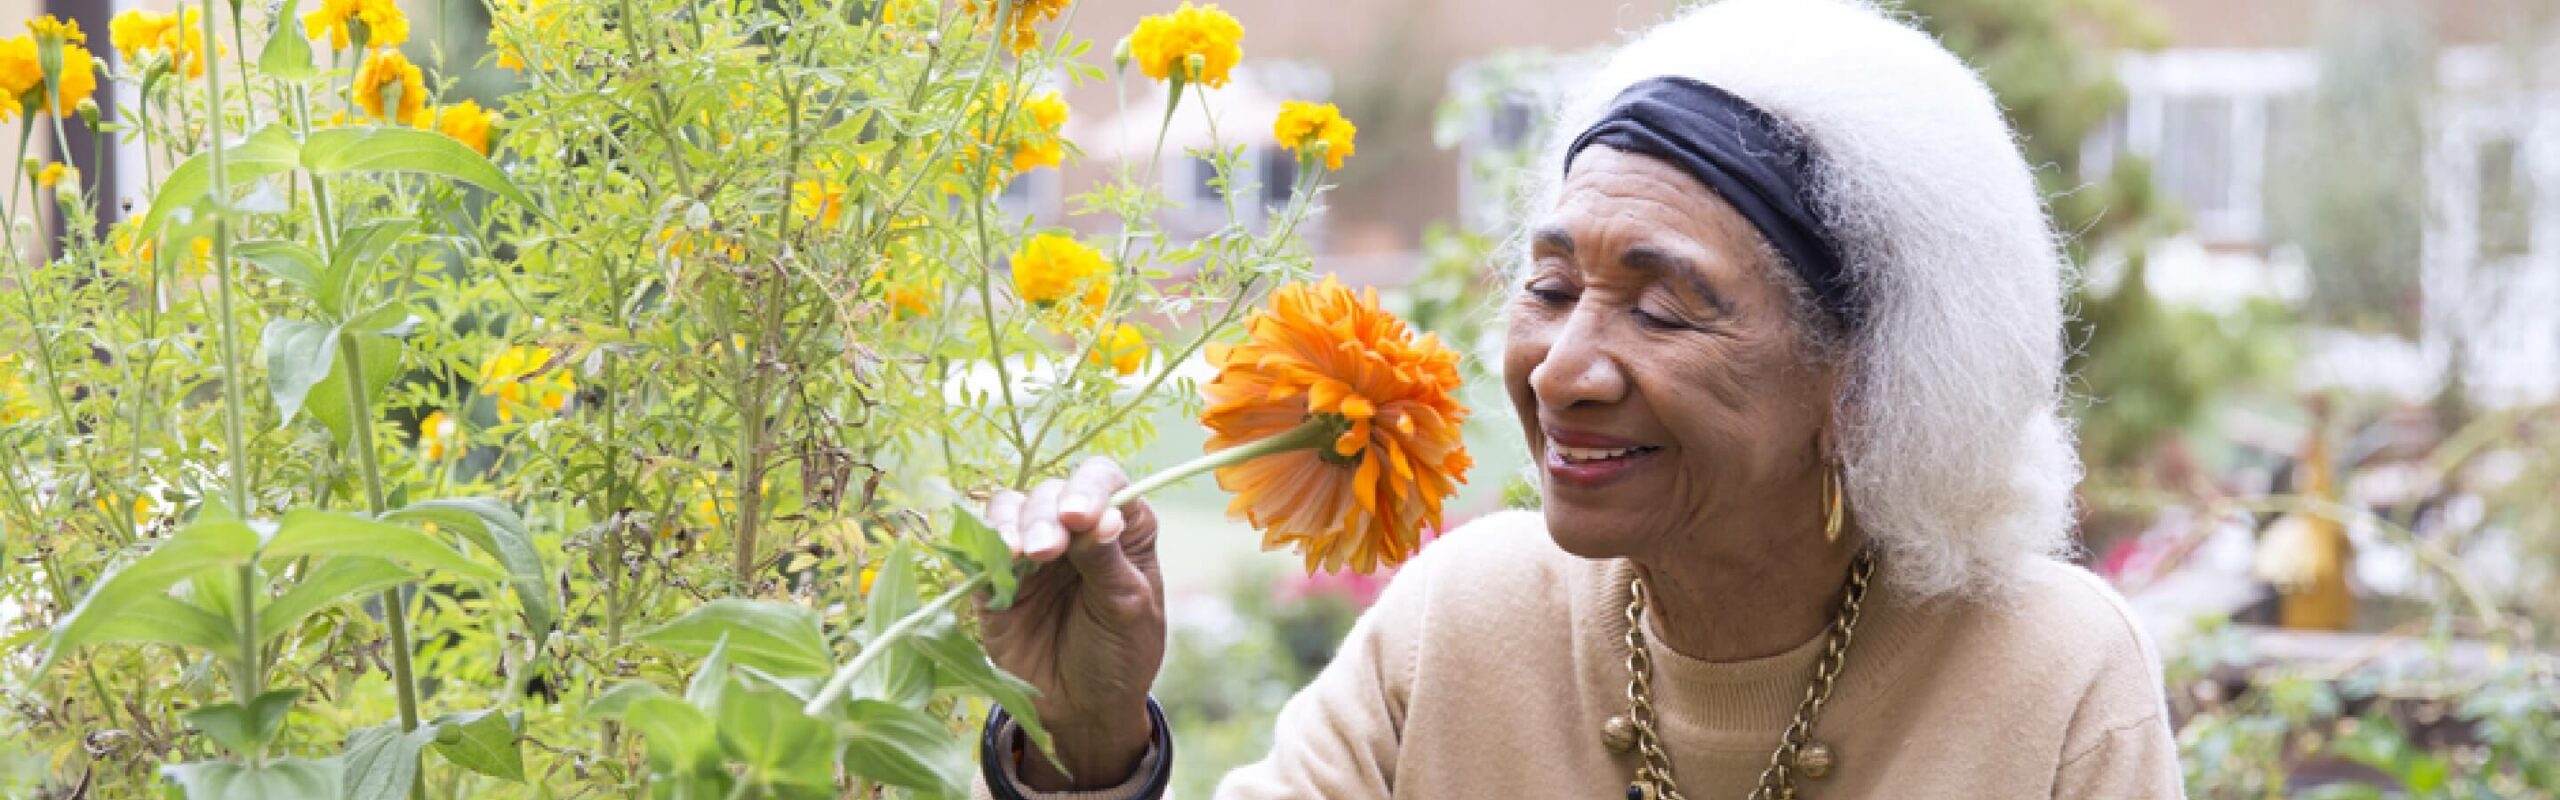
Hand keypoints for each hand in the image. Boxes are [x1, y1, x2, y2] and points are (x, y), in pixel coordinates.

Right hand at [978, 457, 1167, 789]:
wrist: (1084, 710)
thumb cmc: (1119, 654)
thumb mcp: (1128, 610)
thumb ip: (1107, 561)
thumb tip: (1096, 517)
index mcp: (1119, 526)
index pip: (1102, 481)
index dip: (1089, 489)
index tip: (1080, 517)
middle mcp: (1073, 529)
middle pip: (1051, 492)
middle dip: (1047, 515)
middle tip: (1048, 551)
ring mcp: (1031, 551)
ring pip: (1010, 509)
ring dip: (1012, 524)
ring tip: (1021, 554)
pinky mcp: (995, 579)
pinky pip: (979, 549)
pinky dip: (985, 548)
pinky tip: (999, 562)